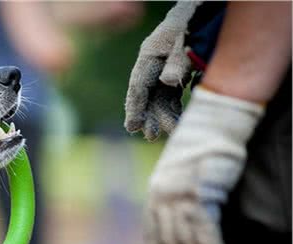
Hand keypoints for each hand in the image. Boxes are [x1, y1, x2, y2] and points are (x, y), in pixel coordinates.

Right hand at [125, 1, 200, 140]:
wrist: (205, 6)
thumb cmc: (194, 19)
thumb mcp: (186, 38)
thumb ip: (178, 60)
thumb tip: (168, 82)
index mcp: (149, 54)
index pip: (138, 86)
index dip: (135, 107)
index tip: (133, 127)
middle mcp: (153, 63)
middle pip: (147, 94)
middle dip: (148, 116)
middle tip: (151, 136)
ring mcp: (163, 67)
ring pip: (159, 96)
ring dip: (162, 115)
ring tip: (169, 132)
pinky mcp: (175, 70)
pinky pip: (170, 93)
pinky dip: (173, 107)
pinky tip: (178, 119)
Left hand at [144, 86, 263, 243]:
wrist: (215, 123)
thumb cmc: (203, 149)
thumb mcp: (181, 176)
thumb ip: (177, 199)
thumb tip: (184, 227)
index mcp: (153, 191)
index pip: (150, 233)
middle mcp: (160, 194)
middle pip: (167, 241)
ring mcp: (177, 194)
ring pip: (185, 240)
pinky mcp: (197, 193)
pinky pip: (204, 232)